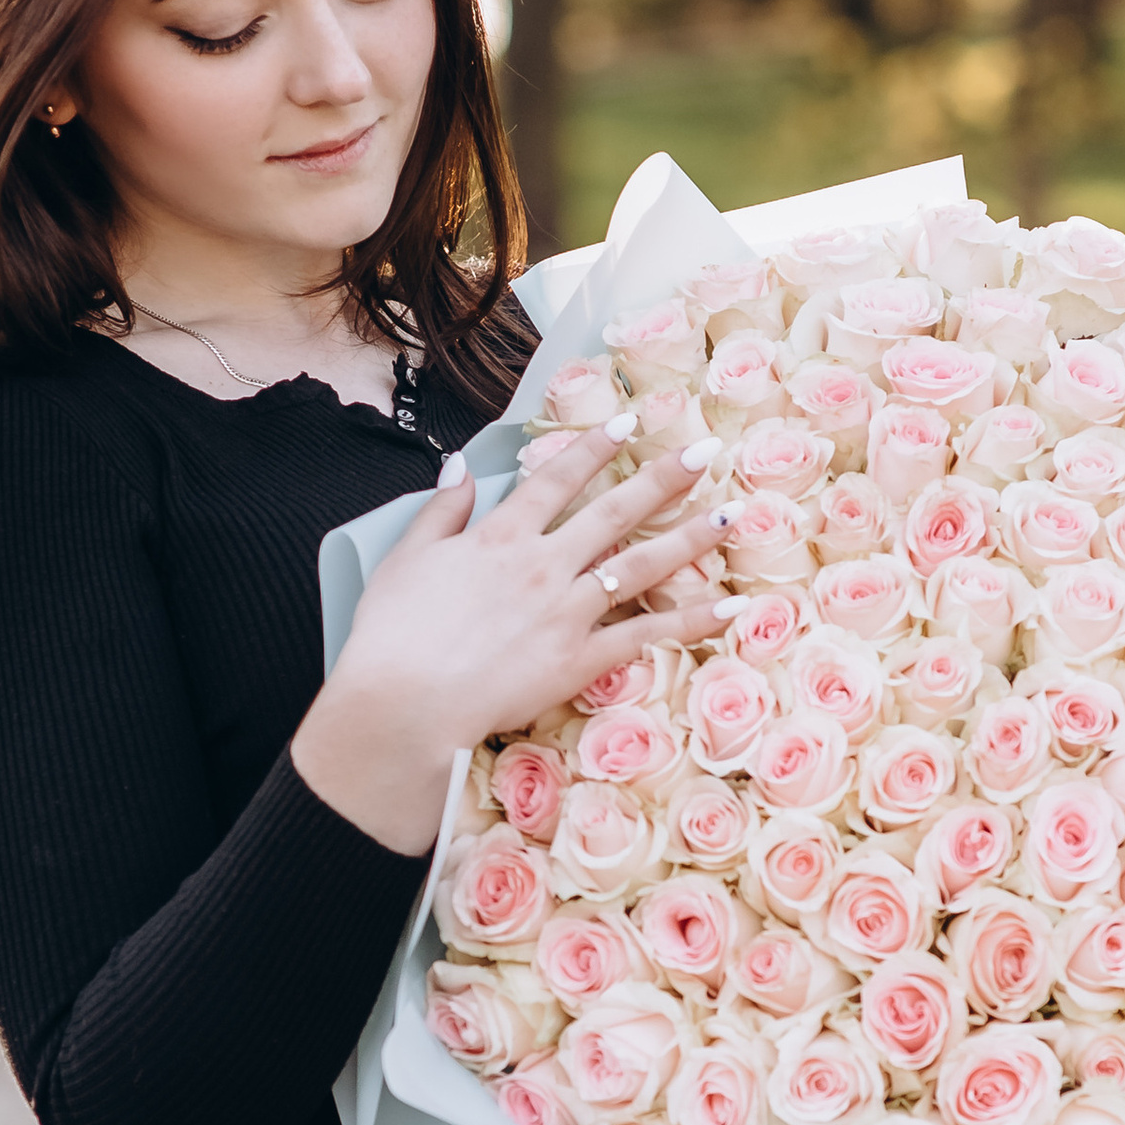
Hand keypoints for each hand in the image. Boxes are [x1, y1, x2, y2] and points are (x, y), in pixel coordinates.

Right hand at [293, 423, 731, 852]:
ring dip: (690, 538)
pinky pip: (647, 636)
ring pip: (641, 565)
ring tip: (730, 515)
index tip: (629, 422)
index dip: (593, 447)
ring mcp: (567, 611)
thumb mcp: (405, 560)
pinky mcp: (581, 659)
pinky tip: (731, 608)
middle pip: (614, 511)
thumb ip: (440, 510)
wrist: (404, 703)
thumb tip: (459, 465)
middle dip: (663, 477)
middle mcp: (543, 564)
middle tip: (707, 450)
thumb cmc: (393, 636)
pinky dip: (692, 621)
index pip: (556, 479)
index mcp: (499, 538)